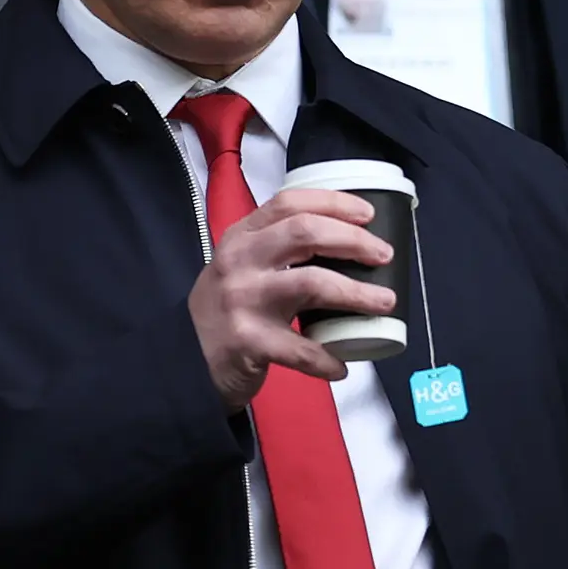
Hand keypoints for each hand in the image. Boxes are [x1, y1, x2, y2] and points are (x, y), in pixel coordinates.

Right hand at [183, 186, 392, 404]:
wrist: (183, 360)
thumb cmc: (224, 310)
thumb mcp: (240, 266)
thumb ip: (276, 248)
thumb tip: (344, 241)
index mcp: (242, 237)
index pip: (290, 203)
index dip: (335, 203)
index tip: (368, 214)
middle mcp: (240, 261)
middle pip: (306, 233)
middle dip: (354, 241)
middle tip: (383, 255)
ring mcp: (243, 300)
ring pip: (312, 283)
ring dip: (356, 294)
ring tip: (384, 303)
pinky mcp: (248, 341)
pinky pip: (301, 349)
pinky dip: (327, 358)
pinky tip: (342, 365)